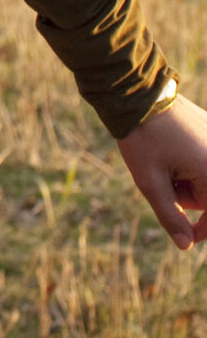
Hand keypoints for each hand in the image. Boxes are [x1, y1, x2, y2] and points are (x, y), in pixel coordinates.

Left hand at [118, 94, 206, 250]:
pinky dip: (187, 163)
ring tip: (163, 161)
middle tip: (163, 178)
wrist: (136, 92)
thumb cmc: (143, 137)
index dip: (200, 232)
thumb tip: (186, 245)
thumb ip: (171, 216)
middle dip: (185, 196)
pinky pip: (202, 159)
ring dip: (184, 179)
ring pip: (203, 178)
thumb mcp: (151, 182)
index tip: (185, 238)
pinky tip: (170, 149)